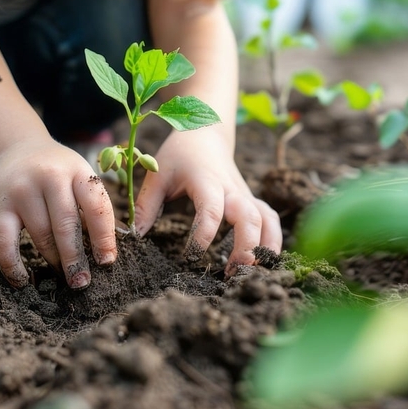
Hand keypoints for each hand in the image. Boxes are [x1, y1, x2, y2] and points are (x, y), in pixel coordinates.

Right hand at [0, 139, 116, 288]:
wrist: (19, 148)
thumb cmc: (60, 171)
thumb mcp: (81, 177)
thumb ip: (94, 207)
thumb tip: (107, 251)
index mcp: (78, 171)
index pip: (95, 206)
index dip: (104, 237)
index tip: (107, 262)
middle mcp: (51, 177)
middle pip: (66, 224)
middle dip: (76, 257)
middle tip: (82, 281)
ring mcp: (23, 190)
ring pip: (40, 234)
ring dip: (53, 259)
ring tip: (64, 275)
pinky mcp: (0, 204)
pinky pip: (5, 240)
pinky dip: (12, 264)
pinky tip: (23, 280)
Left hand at [135, 128, 281, 276]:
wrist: (206, 133)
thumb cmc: (179, 154)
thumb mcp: (158, 174)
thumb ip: (147, 205)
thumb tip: (135, 236)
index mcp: (206, 181)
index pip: (211, 210)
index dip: (204, 235)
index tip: (191, 257)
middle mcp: (231, 189)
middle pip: (250, 218)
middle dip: (245, 247)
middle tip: (231, 274)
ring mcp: (245, 194)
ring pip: (267, 219)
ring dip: (265, 246)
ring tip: (252, 273)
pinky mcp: (250, 200)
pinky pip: (269, 219)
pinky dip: (272, 239)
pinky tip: (263, 261)